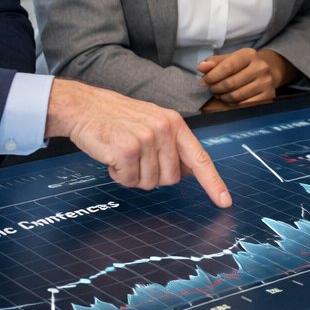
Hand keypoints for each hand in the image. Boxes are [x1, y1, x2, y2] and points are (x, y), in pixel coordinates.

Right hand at [46, 79, 230, 204]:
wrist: (84, 106)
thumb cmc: (116, 118)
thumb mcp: (152, 123)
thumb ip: (172, 146)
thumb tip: (187, 173)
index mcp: (174, 124)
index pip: (200, 158)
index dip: (213, 183)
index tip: (225, 202)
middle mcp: (164, 130)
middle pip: (171, 179)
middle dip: (152, 176)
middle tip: (135, 159)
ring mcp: (147, 139)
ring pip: (149, 183)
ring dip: (132, 176)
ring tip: (121, 154)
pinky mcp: (127, 149)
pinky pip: (129, 180)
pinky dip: (118, 175)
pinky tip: (111, 157)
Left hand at [198, 48, 292, 106]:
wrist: (267, 71)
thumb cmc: (243, 65)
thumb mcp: (230, 59)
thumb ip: (214, 62)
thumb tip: (201, 67)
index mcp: (249, 54)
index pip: (228, 66)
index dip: (212, 76)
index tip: (204, 81)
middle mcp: (261, 67)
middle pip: (231, 83)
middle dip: (216, 88)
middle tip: (211, 88)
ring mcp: (266, 82)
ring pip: (236, 95)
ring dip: (223, 97)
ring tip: (219, 94)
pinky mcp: (268, 95)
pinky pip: (244, 105)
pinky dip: (233, 104)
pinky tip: (230, 99)